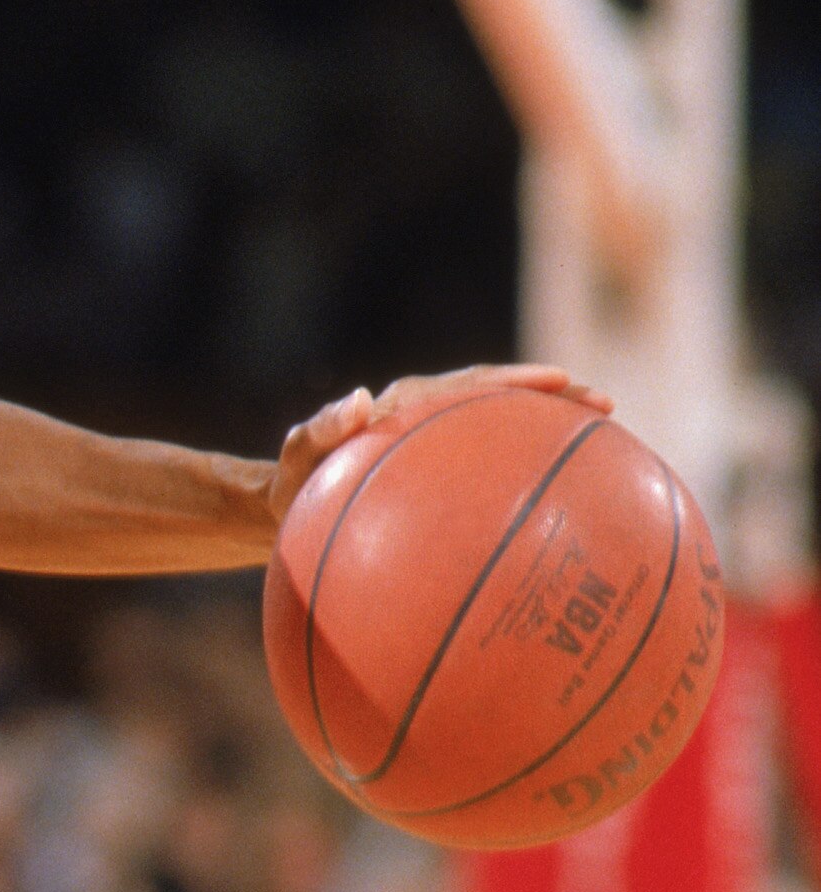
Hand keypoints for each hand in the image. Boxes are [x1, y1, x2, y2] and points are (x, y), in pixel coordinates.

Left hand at [268, 362, 613, 527]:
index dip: (517, 381)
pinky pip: (488, 473)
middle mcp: (430, 414)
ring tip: (602, 443)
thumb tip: (358, 398)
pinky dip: (523, 478)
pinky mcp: (439, 478)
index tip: (562, 381)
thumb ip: (320, 429)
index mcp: (407, 403)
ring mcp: (438, 448)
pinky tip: (558, 509)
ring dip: (550, 432)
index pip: (472, 385)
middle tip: (606, 406)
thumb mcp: (295, 458)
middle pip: (504, 399)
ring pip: (504, 431)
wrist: (284, 510)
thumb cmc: (291, 485)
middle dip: (556, 398)